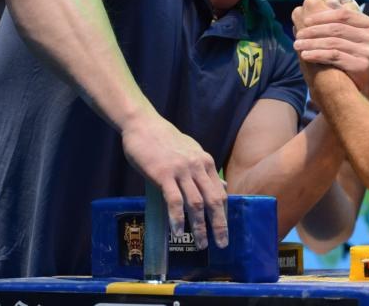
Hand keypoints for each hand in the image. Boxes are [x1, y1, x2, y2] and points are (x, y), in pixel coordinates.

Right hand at [121, 111, 227, 249]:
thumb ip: (206, 170)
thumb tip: (223, 187)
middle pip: (213, 200)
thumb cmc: (166, 141)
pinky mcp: (163, 174)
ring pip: (196, 203)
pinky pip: (174, 200)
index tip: (224, 230)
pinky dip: (178, 218)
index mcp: (205, 162)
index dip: (224, 213)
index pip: (220, 192)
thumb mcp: (192, 151)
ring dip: (200, 226)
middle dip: (219, 224)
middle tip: (222, 243)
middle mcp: (197, 166)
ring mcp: (181, 170)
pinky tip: (178, 232)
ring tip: (200, 244)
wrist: (144, 125)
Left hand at [292, 0, 368, 94]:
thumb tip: (330, 0)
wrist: (357, 93)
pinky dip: (317, 54)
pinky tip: (305, 55)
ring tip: (297, 45)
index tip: (305, 21)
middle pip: (337, 27)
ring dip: (311, 42)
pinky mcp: (362, 65)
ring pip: (333, 42)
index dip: (323, 16)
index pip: (344, 14)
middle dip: (314, 30)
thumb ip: (342, 20)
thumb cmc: (349, 61)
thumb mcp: (350, 39)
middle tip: (297, 35)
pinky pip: (334, 56)